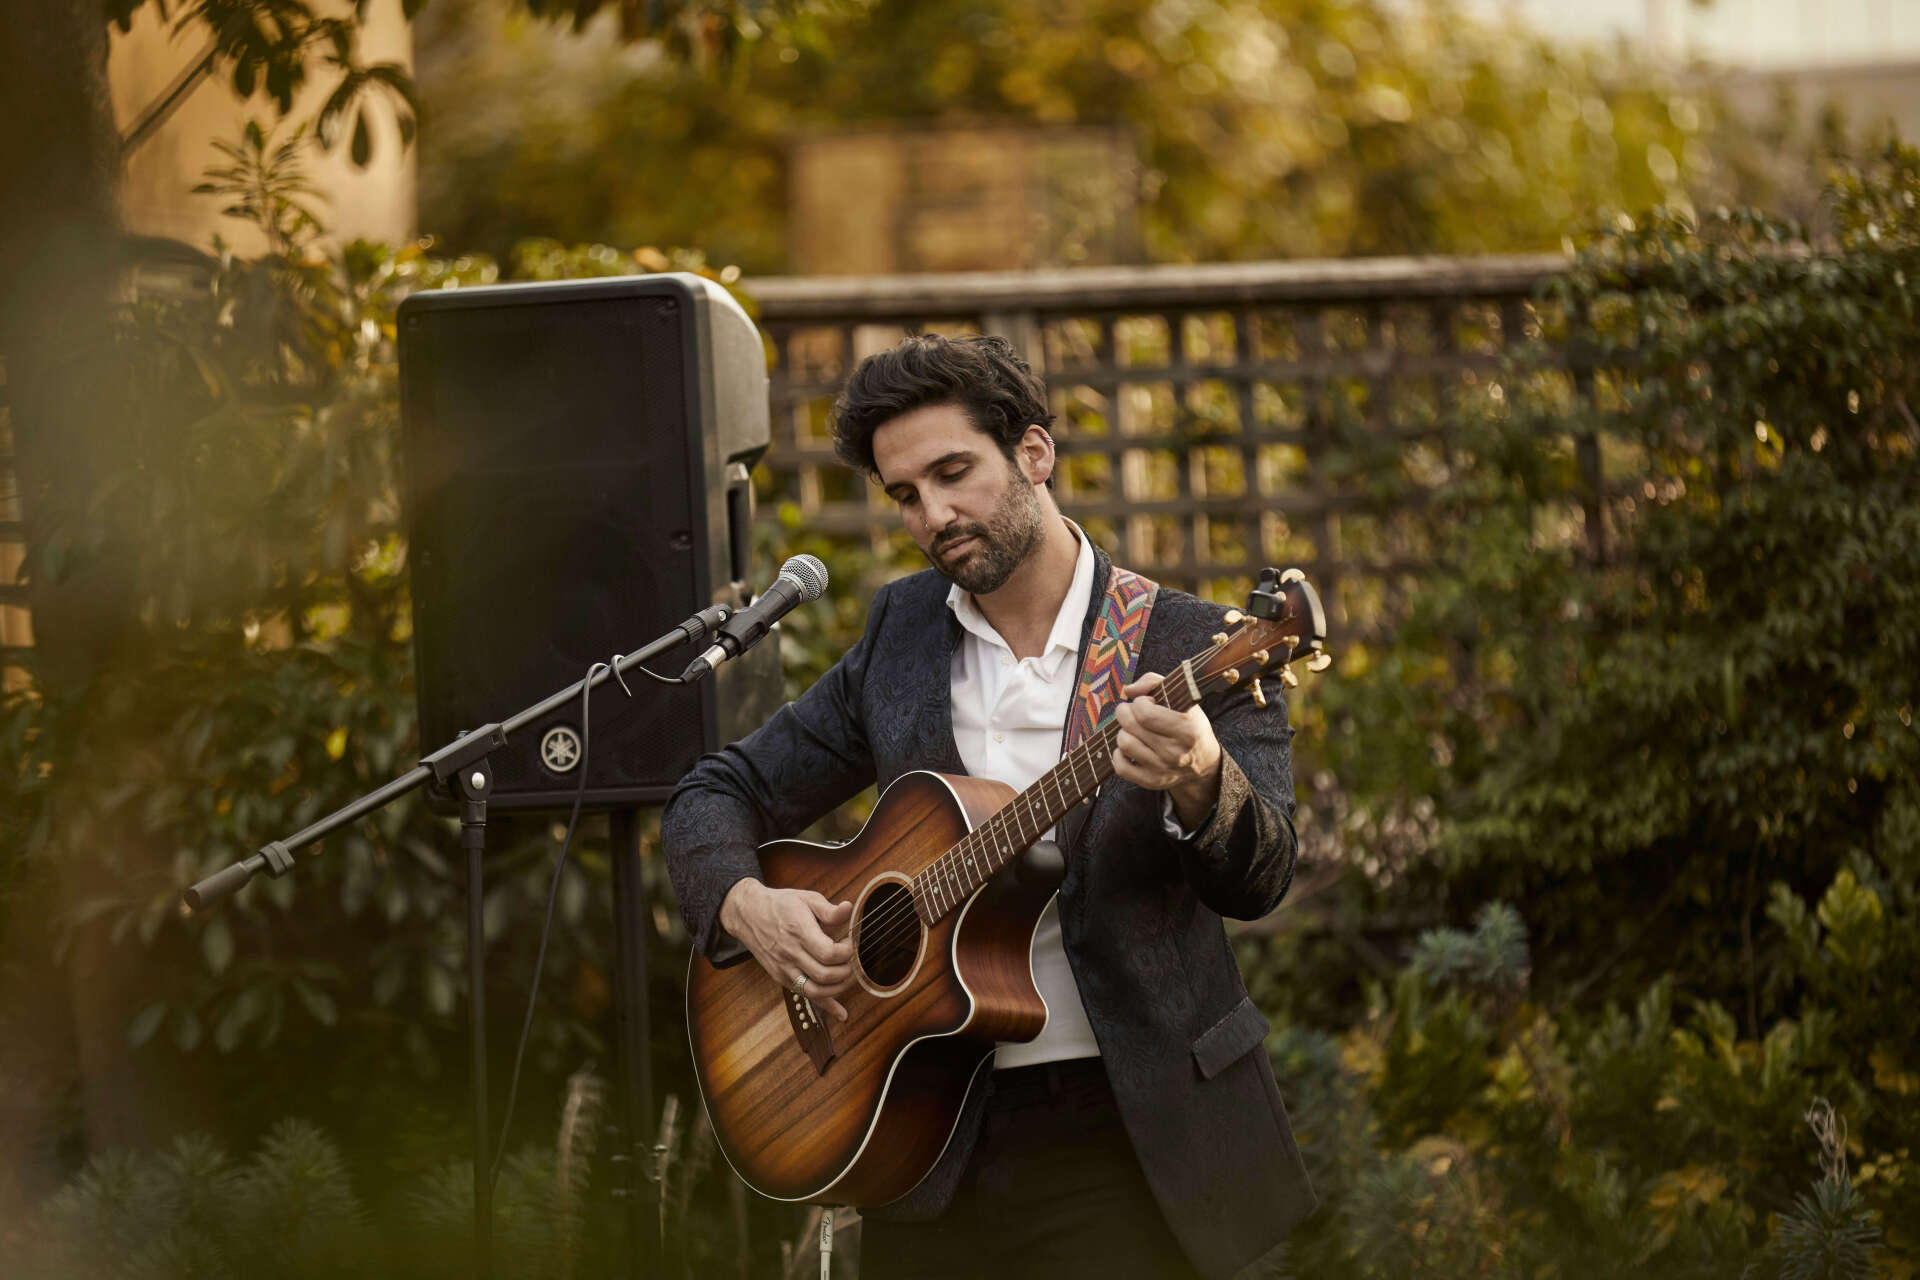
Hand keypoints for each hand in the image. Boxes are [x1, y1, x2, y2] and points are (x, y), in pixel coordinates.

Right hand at [719, 879, 855, 1022]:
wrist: (749, 914)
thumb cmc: (781, 905)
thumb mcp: (806, 898)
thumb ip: (828, 909)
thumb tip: (849, 909)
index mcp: (799, 931)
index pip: (828, 953)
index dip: (846, 951)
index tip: (848, 942)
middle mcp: (790, 953)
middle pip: (824, 975)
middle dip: (845, 970)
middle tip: (847, 958)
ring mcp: (784, 968)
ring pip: (815, 991)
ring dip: (837, 988)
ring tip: (844, 974)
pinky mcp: (781, 977)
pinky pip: (805, 995)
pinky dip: (826, 1006)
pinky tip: (841, 1013)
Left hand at [1111, 672, 1221, 829]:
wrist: (1203, 765)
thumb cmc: (1190, 725)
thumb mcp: (1184, 700)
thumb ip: (1155, 682)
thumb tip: (1129, 690)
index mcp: (1187, 730)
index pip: (1145, 713)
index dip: (1139, 702)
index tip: (1147, 702)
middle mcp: (1175, 752)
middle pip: (1130, 725)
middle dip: (1126, 712)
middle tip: (1134, 712)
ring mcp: (1162, 769)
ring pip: (1124, 743)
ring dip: (1123, 732)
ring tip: (1134, 730)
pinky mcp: (1151, 782)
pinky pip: (1120, 766)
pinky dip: (1119, 754)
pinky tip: (1131, 747)